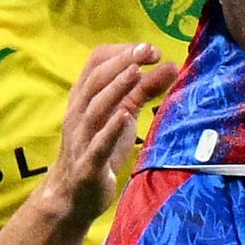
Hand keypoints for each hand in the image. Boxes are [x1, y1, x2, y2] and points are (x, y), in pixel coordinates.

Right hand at [34, 43, 167, 224]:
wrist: (73, 195)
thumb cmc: (100, 148)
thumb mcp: (123, 114)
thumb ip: (144, 90)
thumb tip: (171, 65)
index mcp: (84, 97)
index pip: (97, 62)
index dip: (123, 52)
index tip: (150, 49)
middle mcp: (79, 113)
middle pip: (96, 79)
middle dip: (122, 62)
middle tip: (148, 52)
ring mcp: (81, 139)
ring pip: (94, 107)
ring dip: (115, 88)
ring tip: (136, 73)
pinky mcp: (88, 165)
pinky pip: (97, 144)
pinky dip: (110, 129)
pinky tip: (125, 117)